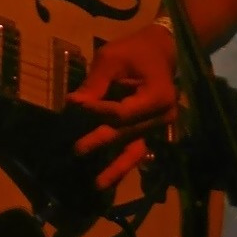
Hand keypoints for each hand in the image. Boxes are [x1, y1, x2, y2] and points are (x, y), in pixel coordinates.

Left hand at [68, 22, 179, 190]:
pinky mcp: (151, 132)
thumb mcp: (112, 59)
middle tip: (76, 150)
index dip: (98, 111)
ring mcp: (159, 127)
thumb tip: (74, 104)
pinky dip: (122, 165)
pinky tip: (105, 179)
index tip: (75, 105)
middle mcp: (162, 117)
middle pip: (127, 133)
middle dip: (101, 141)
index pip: (123, 112)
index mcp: (157, 96)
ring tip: (97, 184)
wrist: (160, 52)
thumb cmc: (134, 52)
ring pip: (136, 151)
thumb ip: (95, 83)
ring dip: (117, 169)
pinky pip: (136, 150)